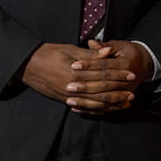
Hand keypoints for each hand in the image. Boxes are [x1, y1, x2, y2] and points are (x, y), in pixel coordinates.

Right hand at [20, 41, 144, 113]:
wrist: (28, 65)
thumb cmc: (50, 53)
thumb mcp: (71, 50)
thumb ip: (91, 54)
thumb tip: (108, 52)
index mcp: (76, 73)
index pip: (103, 76)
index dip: (119, 76)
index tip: (131, 76)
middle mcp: (72, 88)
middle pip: (101, 94)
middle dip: (118, 94)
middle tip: (132, 94)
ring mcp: (67, 97)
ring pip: (94, 104)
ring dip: (110, 105)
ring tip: (124, 104)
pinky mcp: (63, 101)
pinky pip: (83, 109)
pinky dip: (96, 110)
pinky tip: (106, 110)